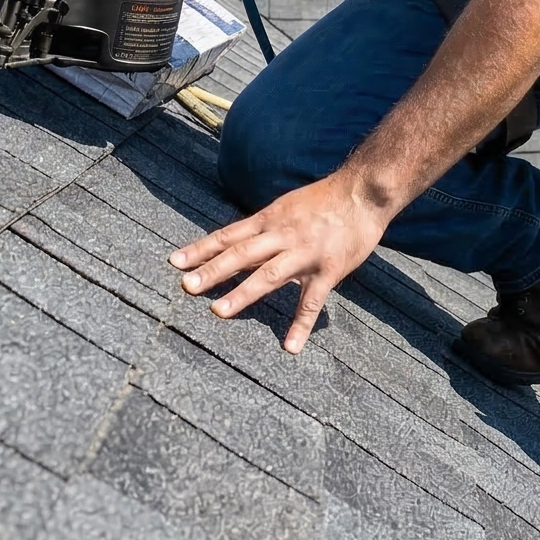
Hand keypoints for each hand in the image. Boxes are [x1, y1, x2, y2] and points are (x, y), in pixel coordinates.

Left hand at [170, 173, 389, 353]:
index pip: (229, 234)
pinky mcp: (329, 269)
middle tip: (186, 286)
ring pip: (269, 274)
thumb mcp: (287, 206)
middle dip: (213, 270)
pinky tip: (290, 347)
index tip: (175, 262)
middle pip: (241, 253)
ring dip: (242, 293)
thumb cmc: (325, 200)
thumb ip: (264, 226)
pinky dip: (301, 325)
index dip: (201, 248)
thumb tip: (237, 241)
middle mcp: (283, 234)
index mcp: (270, 219)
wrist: (364, 192)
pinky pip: (312, 301)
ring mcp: (305, 253)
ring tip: (218, 312)